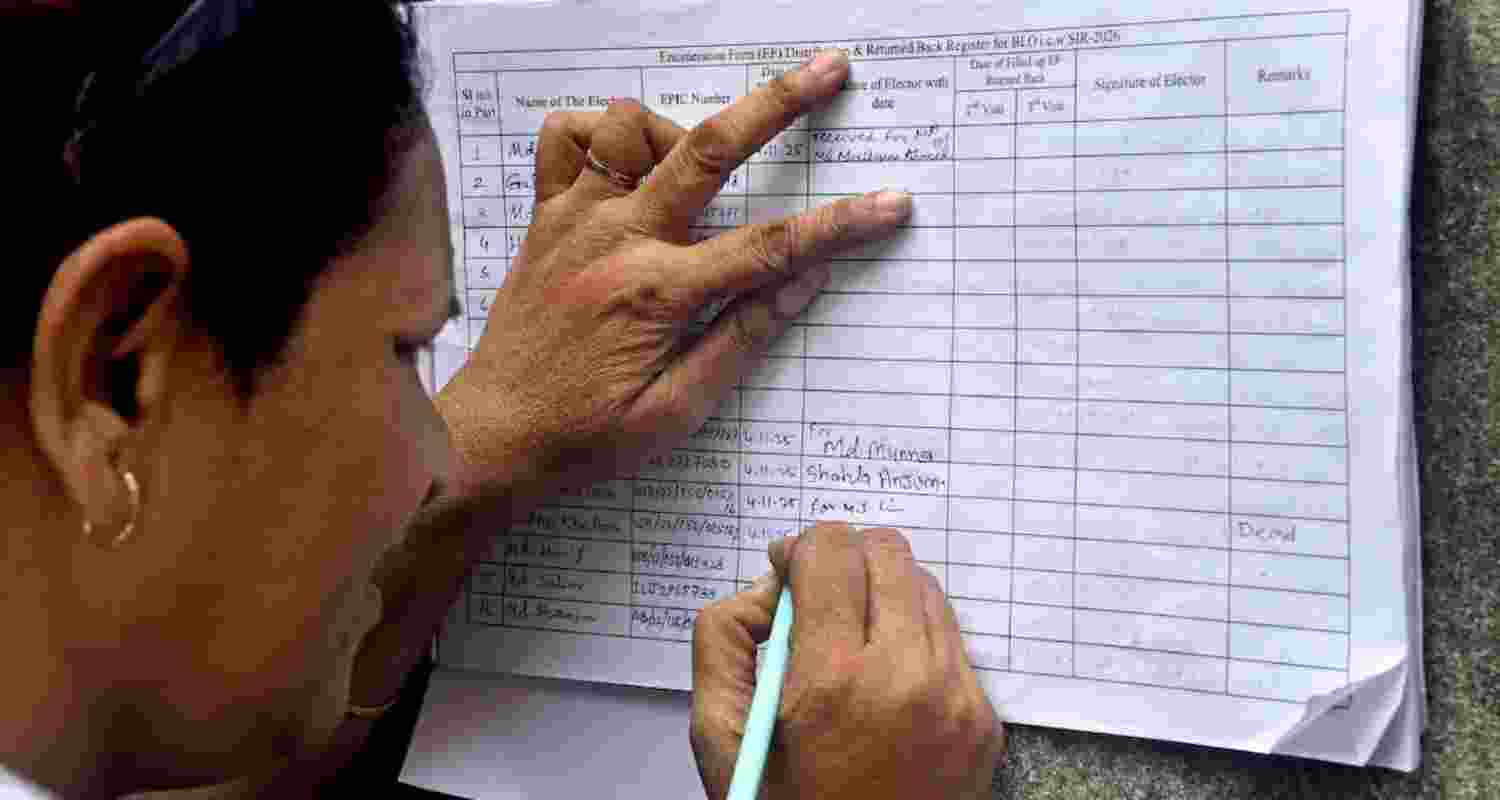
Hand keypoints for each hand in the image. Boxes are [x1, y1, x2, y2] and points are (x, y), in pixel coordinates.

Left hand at [439, 50, 910, 497]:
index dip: (841, 224)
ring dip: (677, 132)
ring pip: (631, 127)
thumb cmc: (585, 436)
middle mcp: (615, 240)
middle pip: (709, 149)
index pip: (770, 247)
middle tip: (830, 71)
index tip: (890, 204)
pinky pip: (567, 138)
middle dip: (779, 104)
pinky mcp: (544, 216)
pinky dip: (602, 136)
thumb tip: (806, 282)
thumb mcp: (676, 411)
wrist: (491, 436)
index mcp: (657, 294)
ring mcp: (573, 219)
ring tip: (697, 171)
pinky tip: (628, 170)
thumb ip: (741, 338)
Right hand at [691, 523, 1004, 799]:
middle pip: (885, 553)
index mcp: (831, 683)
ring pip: (925, 587)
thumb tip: (767, 586)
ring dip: (884, 595)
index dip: (800, 550)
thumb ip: (723, 639)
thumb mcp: (721, 737)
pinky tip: (884, 680)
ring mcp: (955, 699)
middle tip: (818, 598)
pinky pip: (951, 639)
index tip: (788, 571)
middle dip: (844, 561)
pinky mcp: (983, 720)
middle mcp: (904, 680)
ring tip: (852, 641)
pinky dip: (915, 639)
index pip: (830, 551)